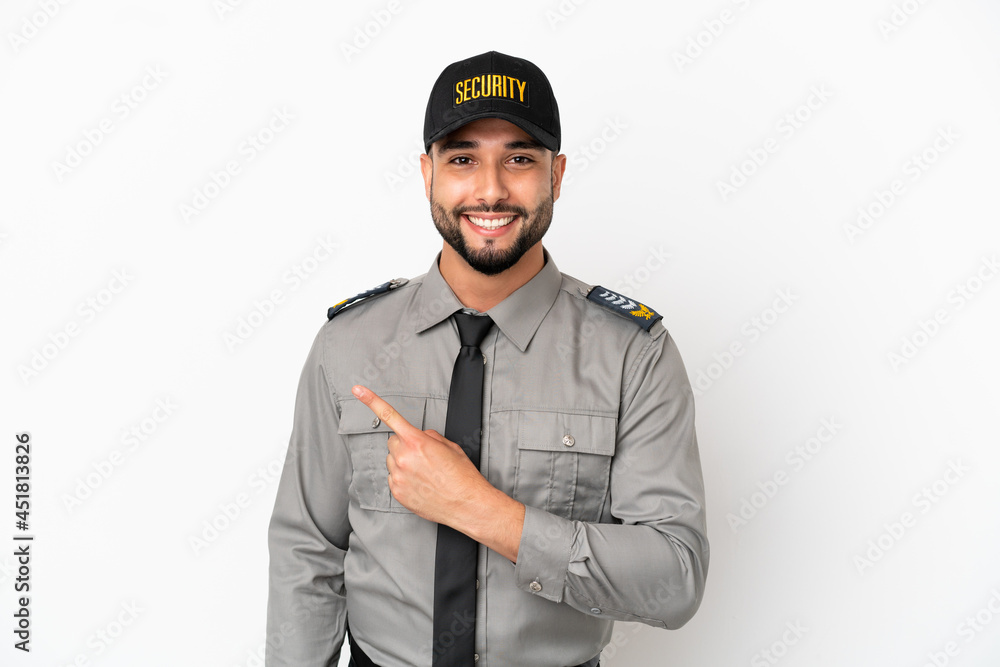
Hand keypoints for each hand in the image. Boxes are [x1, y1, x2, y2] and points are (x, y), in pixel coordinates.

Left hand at [351, 384, 489, 526]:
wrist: (466, 504)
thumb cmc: (461, 475)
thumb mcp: (449, 446)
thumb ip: (428, 436)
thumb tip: (419, 437)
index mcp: (417, 442)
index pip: (389, 415)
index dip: (371, 400)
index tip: (357, 390)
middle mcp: (403, 458)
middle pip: (392, 442)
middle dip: (404, 444)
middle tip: (422, 455)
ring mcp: (398, 476)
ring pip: (392, 460)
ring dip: (403, 462)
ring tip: (424, 473)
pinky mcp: (397, 492)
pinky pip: (393, 478)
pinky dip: (404, 478)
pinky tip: (420, 484)